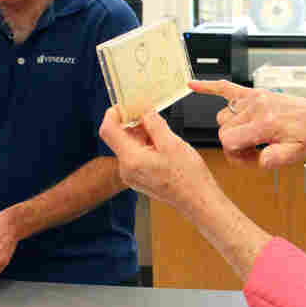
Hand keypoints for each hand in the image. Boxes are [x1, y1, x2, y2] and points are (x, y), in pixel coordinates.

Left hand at [99, 107, 216, 211]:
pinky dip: (145, 147)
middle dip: (134, 124)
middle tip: (153, 116)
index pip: (108, 130)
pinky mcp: (139, 179)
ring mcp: (131, 176)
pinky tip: (162, 147)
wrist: (197, 200)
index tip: (124, 105)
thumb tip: (144, 112)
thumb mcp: (172, 143)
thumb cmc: (188, 177)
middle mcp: (126, 169)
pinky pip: (135, 157)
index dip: (114, 114)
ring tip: (163, 135)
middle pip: (119, 138)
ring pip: (129, 146)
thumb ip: (154, 124)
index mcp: (131, 159)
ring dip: (142, 136)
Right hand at [190, 79, 305, 168]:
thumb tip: (261, 160)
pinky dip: (208, 86)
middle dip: (234, 145)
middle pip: (223, 130)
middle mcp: (256, 108)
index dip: (235, 155)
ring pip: (223, 117)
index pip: (228, 141)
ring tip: (251, 136)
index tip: (250, 158)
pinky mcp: (252, 93)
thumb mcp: (294, 155)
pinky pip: (226, 87)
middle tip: (254, 150)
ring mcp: (253, 98)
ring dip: (232, 129)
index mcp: (265, 124)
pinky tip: (193, 84)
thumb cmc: (305, 136)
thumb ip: (275, 160)